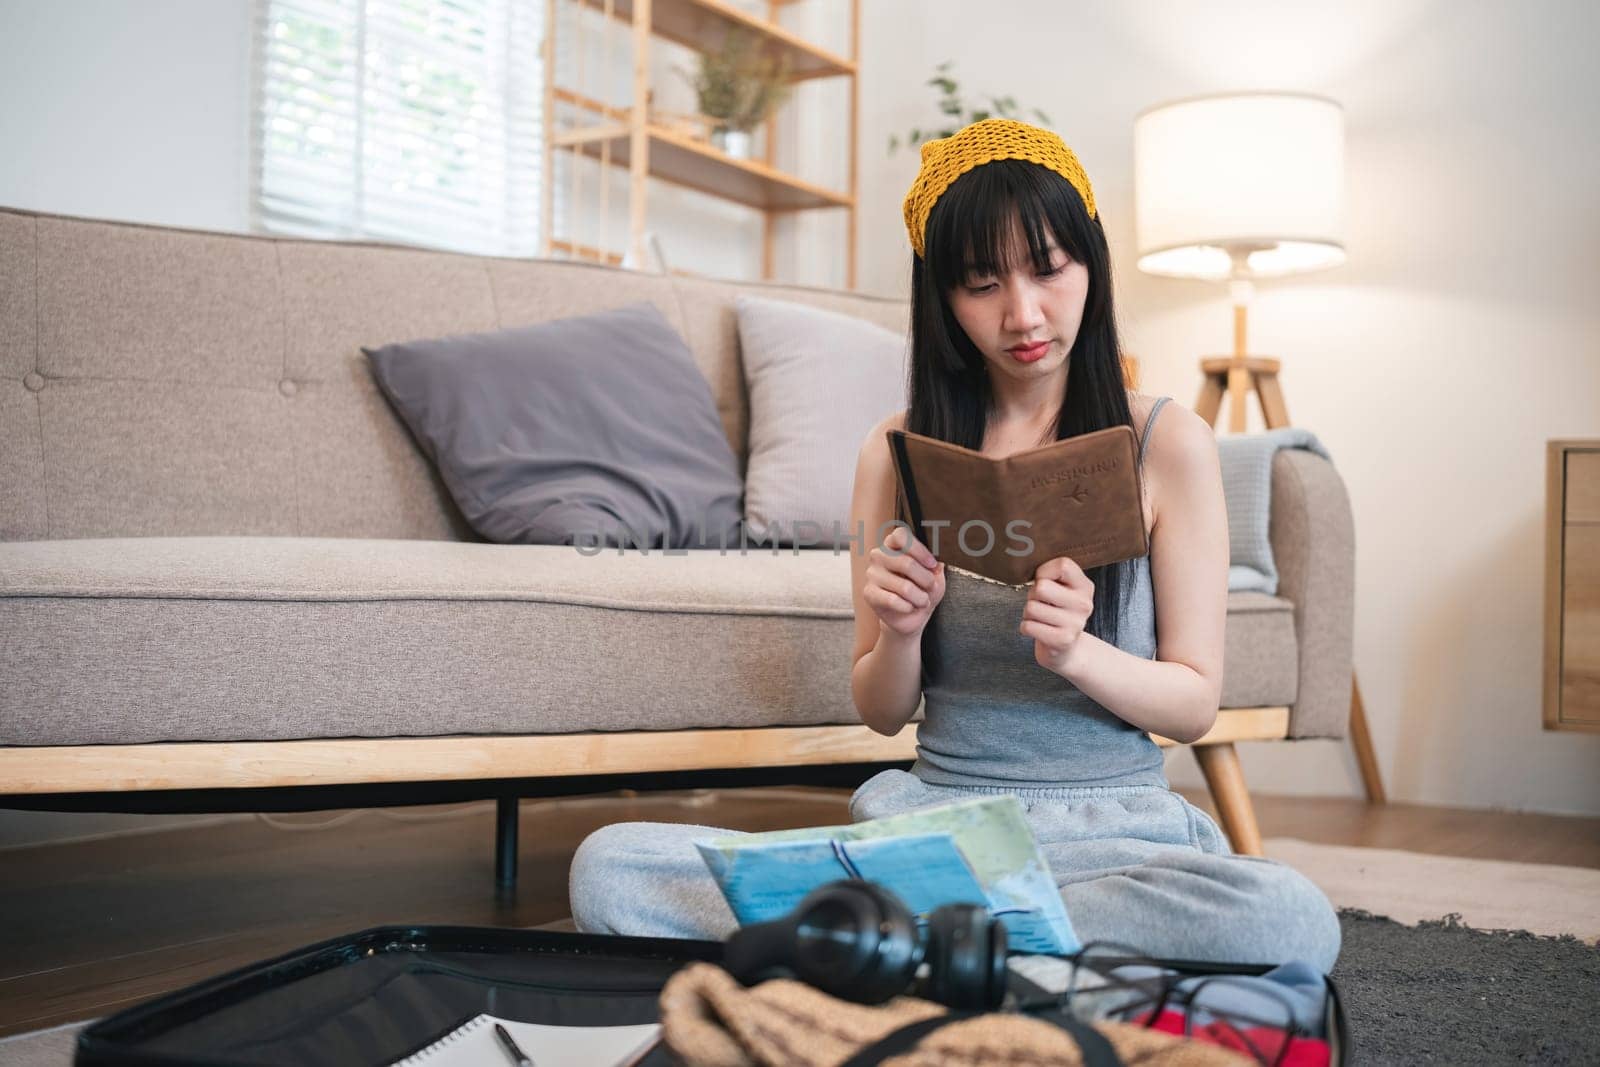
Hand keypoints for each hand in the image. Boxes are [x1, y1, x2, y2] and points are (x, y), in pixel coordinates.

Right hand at [864, 526, 946, 637]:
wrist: (910, 617)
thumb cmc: (921, 591)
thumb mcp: (935, 578)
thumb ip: (936, 568)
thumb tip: (938, 564)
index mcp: (893, 545)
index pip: (900, 536)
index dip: (919, 550)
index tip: (932, 564)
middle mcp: (879, 555)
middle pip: (906, 563)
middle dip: (926, 579)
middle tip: (931, 587)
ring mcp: (872, 574)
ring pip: (903, 586)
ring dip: (920, 597)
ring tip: (923, 601)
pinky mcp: (869, 593)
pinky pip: (893, 600)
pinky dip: (907, 607)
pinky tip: (909, 607)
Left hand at [1020, 556, 1094, 673]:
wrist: (1066, 650)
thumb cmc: (1056, 612)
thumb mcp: (1061, 590)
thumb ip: (1051, 575)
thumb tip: (1024, 561)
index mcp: (1085, 586)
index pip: (1062, 565)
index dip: (1044, 571)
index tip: (1044, 581)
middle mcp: (1084, 604)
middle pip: (1041, 588)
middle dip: (1032, 596)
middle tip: (1040, 603)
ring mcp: (1075, 623)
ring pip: (1031, 608)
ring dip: (1028, 614)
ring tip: (1040, 618)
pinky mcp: (1063, 640)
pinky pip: (1028, 626)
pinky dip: (1026, 628)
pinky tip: (1038, 630)